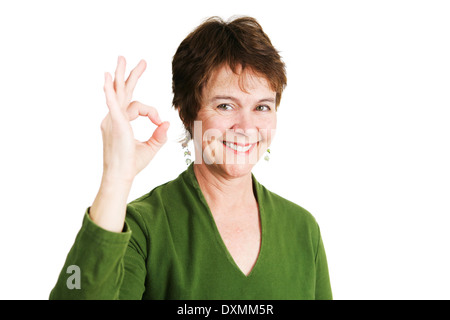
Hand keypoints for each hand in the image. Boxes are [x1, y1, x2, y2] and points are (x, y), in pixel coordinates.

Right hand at [101, 56, 169, 181]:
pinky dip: (110, 91)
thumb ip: (159, 135)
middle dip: (131, 75)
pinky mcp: (115, 123)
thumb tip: (167, 123)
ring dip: (122, 75)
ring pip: (118, 92)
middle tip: (140, 61)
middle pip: (123, 91)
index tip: (158, 122)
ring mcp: (112, 120)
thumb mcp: (150, 148)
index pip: (137, 107)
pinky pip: (113, 103)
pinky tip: (108, 77)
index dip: (152, 112)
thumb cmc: (131, 164)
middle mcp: (113, 118)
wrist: (120, 177)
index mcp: (120, 122)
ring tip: (123, 59)